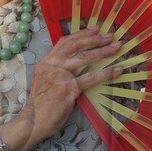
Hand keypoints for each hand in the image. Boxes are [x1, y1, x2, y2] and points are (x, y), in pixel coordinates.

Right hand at [21, 27, 119, 144]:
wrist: (33, 121)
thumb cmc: (41, 104)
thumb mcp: (45, 81)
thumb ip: (58, 70)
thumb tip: (78, 63)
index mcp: (46, 62)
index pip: (65, 42)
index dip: (81, 34)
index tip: (95, 29)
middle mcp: (52, 65)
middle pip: (76, 46)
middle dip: (95, 39)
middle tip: (110, 35)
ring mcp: (60, 76)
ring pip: (85, 58)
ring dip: (104, 51)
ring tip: (117, 47)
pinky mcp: (68, 88)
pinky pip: (91, 78)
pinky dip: (106, 73)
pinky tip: (117, 70)